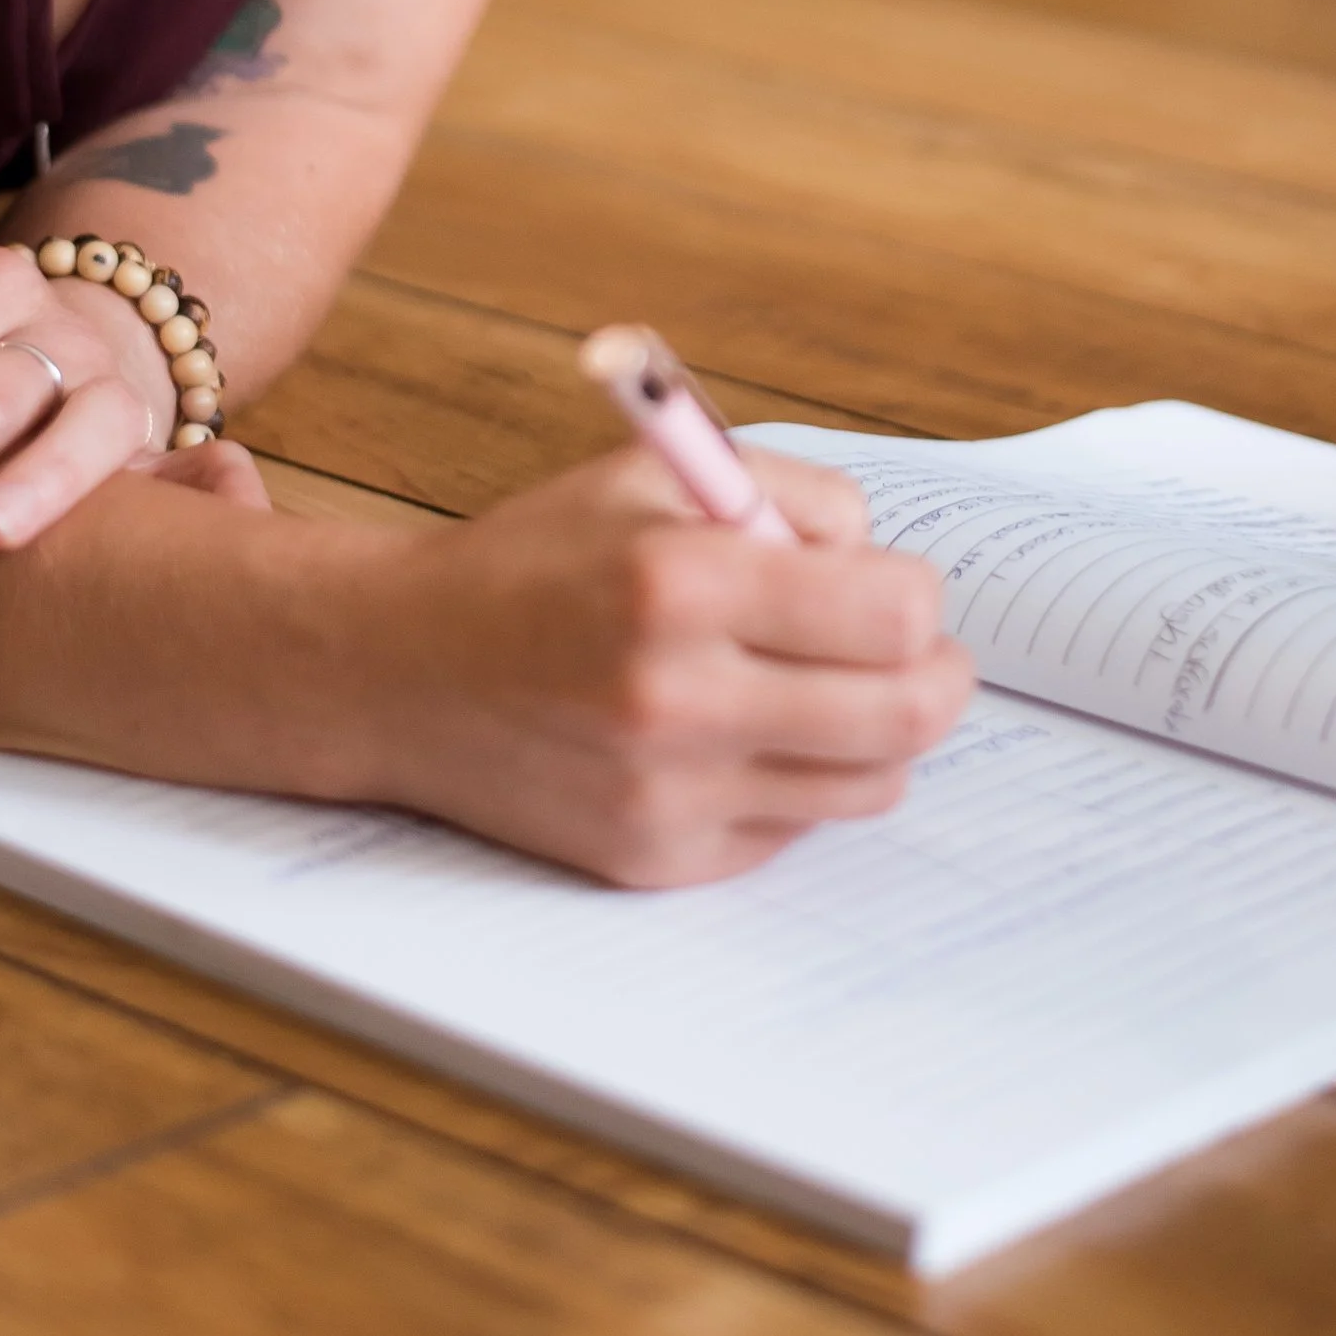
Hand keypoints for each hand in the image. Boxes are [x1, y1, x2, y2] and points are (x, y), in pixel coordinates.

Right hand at [357, 445, 972, 884]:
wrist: (398, 670)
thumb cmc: (537, 561)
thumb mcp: (654, 474)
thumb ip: (790, 496)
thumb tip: (886, 564)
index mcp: (680, 582)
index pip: (893, 615)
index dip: (916, 597)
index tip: (893, 589)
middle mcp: (676, 698)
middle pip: (905, 717)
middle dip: (937, 677)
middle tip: (923, 657)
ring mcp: (665, 794)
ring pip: (867, 786)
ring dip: (873, 734)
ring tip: (826, 689)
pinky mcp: (652, 860)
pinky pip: (791, 830)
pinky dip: (793, 782)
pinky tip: (738, 736)